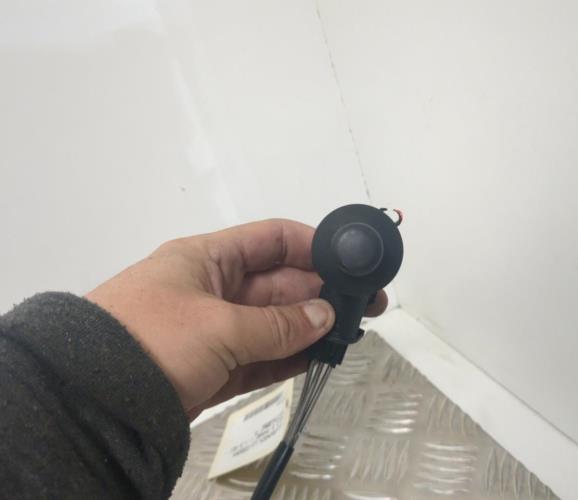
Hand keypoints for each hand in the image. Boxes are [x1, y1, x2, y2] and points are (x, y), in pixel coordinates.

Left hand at [85, 219, 386, 419]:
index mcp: (207, 258)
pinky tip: (321, 354)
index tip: (348, 258)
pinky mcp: (215, 367)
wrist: (92, 401)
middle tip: (364, 303)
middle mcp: (214, 288)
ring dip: (311, 326)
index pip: (270, 239)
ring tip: (351, 330)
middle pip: (278, 283)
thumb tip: (326, 316)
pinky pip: (262, 356)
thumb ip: (277, 324)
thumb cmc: (149, 339)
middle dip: (320, 291)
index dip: (311, 245)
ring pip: (274, 322)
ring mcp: (215, 329)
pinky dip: (291, 356)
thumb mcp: (217, 324)